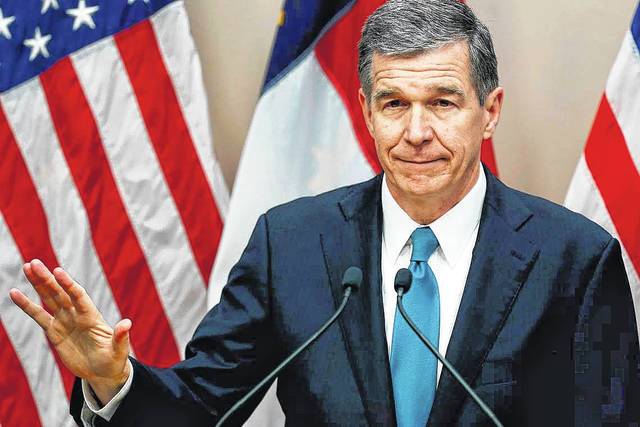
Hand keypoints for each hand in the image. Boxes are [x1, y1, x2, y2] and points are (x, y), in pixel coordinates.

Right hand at [9, 259, 130, 403]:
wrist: (103, 371)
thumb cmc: (113, 360)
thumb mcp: (118, 350)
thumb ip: (120, 336)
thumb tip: (127, 323)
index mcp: (92, 316)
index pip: (78, 295)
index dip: (68, 284)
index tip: (58, 271)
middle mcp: (77, 314)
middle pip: (60, 292)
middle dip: (48, 278)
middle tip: (34, 263)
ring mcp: (65, 321)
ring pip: (49, 298)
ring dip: (38, 283)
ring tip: (27, 267)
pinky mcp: (54, 331)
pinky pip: (38, 316)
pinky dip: (27, 305)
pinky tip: (15, 293)